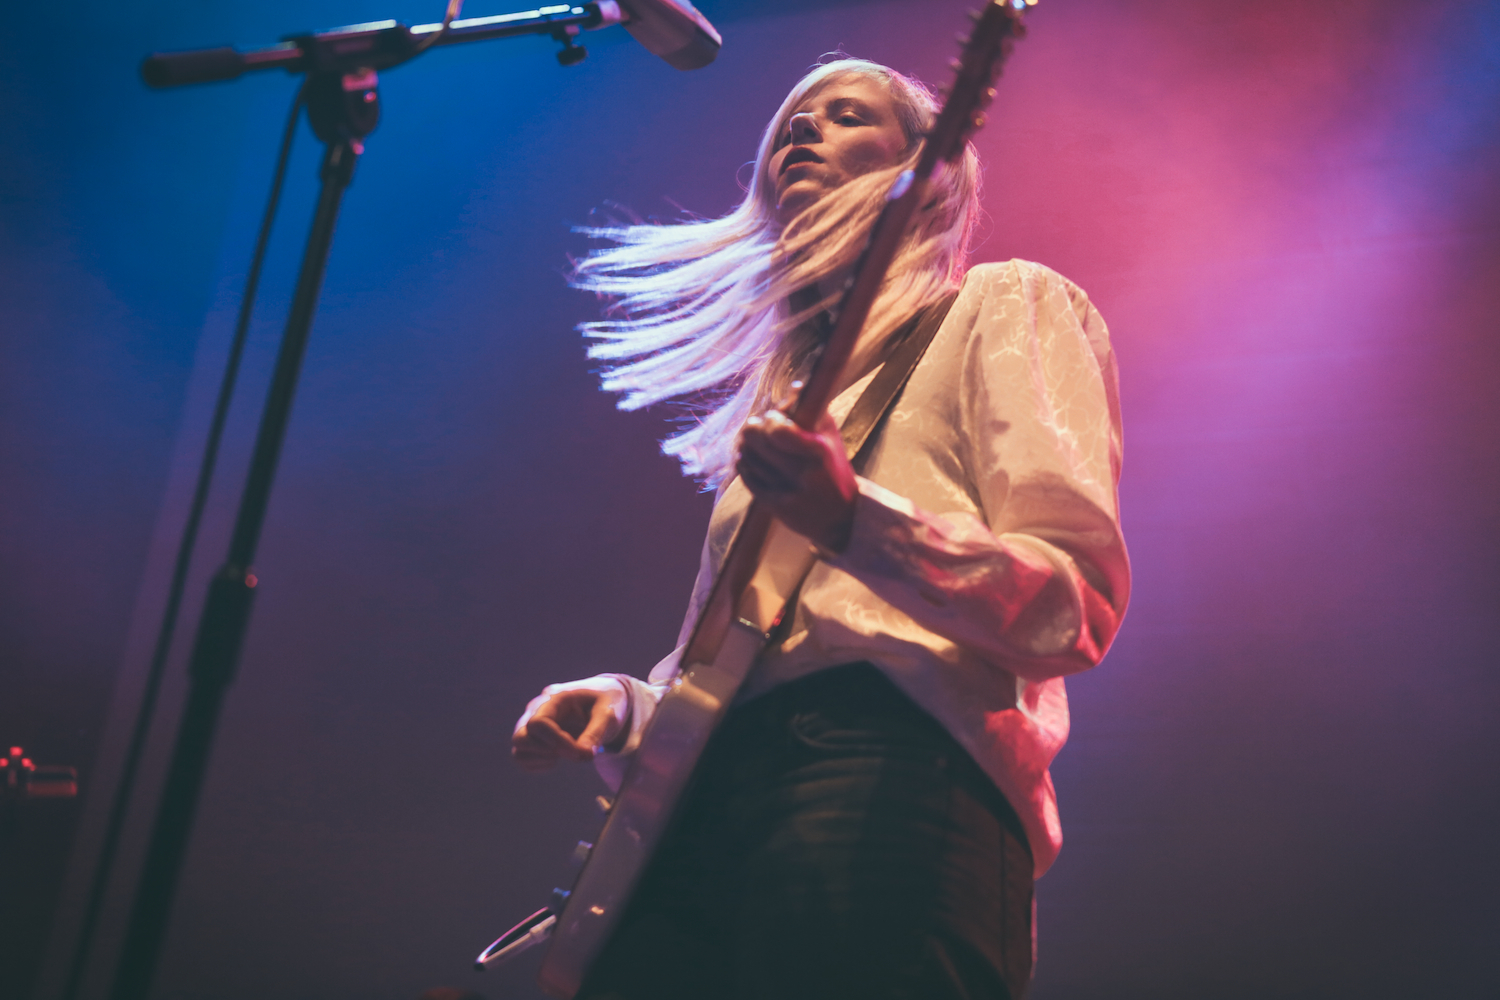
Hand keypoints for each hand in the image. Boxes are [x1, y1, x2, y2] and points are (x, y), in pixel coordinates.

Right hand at [511, 678, 628, 771]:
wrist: (604, 699)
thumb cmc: (607, 702)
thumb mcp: (608, 714)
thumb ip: (596, 733)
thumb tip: (583, 756)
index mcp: (554, 698)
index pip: (538, 723)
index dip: (556, 742)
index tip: (579, 753)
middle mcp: (537, 710)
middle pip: (520, 737)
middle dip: (547, 752)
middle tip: (574, 753)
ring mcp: (532, 723)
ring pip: (518, 748)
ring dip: (541, 758)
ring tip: (565, 753)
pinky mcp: (533, 738)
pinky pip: (522, 757)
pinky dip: (538, 764)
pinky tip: (559, 757)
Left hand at [736, 407, 856, 551]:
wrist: (842, 517)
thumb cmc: (833, 468)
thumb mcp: (830, 438)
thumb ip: (812, 411)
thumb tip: (794, 386)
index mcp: (819, 452)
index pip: (779, 431)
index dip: (769, 420)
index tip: (772, 417)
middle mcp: (804, 474)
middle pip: (757, 441)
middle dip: (751, 428)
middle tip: (753, 426)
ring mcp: (789, 493)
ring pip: (749, 459)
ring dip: (744, 445)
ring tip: (748, 440)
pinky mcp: (776, 508)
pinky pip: (748, 479)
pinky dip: (744, 464)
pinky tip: (745, 457)